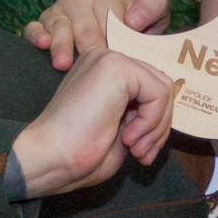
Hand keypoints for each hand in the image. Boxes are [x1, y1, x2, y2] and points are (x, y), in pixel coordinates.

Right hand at [11, 47, 175, 197]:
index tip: (140, 150)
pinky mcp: (116, 66)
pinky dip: (152, 121)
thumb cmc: (77, 153)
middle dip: (159, 125)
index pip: (150, 86)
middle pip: (160, 85)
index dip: (154, 122)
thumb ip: (142, 113)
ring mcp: (110, 58)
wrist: (49, 158)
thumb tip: (169, 110)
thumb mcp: (121, 129)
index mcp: (102, 72)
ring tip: (135, 148)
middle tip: (141, 153)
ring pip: (163, 88)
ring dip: (157, 126)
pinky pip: (159, 92)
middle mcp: (105, 58)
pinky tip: (128, 137)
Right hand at [22, 0, 169, 69]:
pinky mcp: (40, 25)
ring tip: (65, 63)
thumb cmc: (135, 33)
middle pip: (83, 22)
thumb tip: (133, 20)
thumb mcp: (153, 18)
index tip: (119, 48)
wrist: (114, 46)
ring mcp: (56, 12)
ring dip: (62, 44)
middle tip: (95, 61)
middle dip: (89, 44)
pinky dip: (37, 35)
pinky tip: (43, 45)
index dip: (114, 33)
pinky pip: (34, 28)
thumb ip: (152, 8)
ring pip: (58, 24)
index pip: (107, 13)